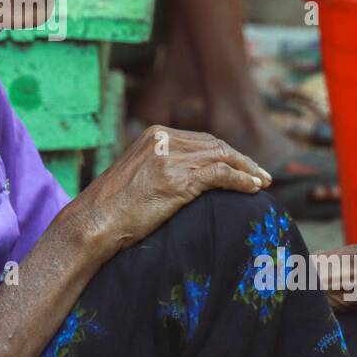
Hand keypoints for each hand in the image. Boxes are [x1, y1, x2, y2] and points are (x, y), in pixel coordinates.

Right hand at [70, 125, 270, 257]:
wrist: (95, 222)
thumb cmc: (113, 208)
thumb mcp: (139, 175)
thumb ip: (162, 166)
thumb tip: (189, 178)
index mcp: (154, 135)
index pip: (202, 139)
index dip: (227, 153)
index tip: (243, 166)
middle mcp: (163, 140)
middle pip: (216, 145)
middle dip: (242, 160)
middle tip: (261, 175)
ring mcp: (170, 159)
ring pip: (222, 157)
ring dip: (247, 171)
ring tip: (262, 183)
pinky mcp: (176, 180)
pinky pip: (219, 175)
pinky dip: (240, 180)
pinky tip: (252, 189)